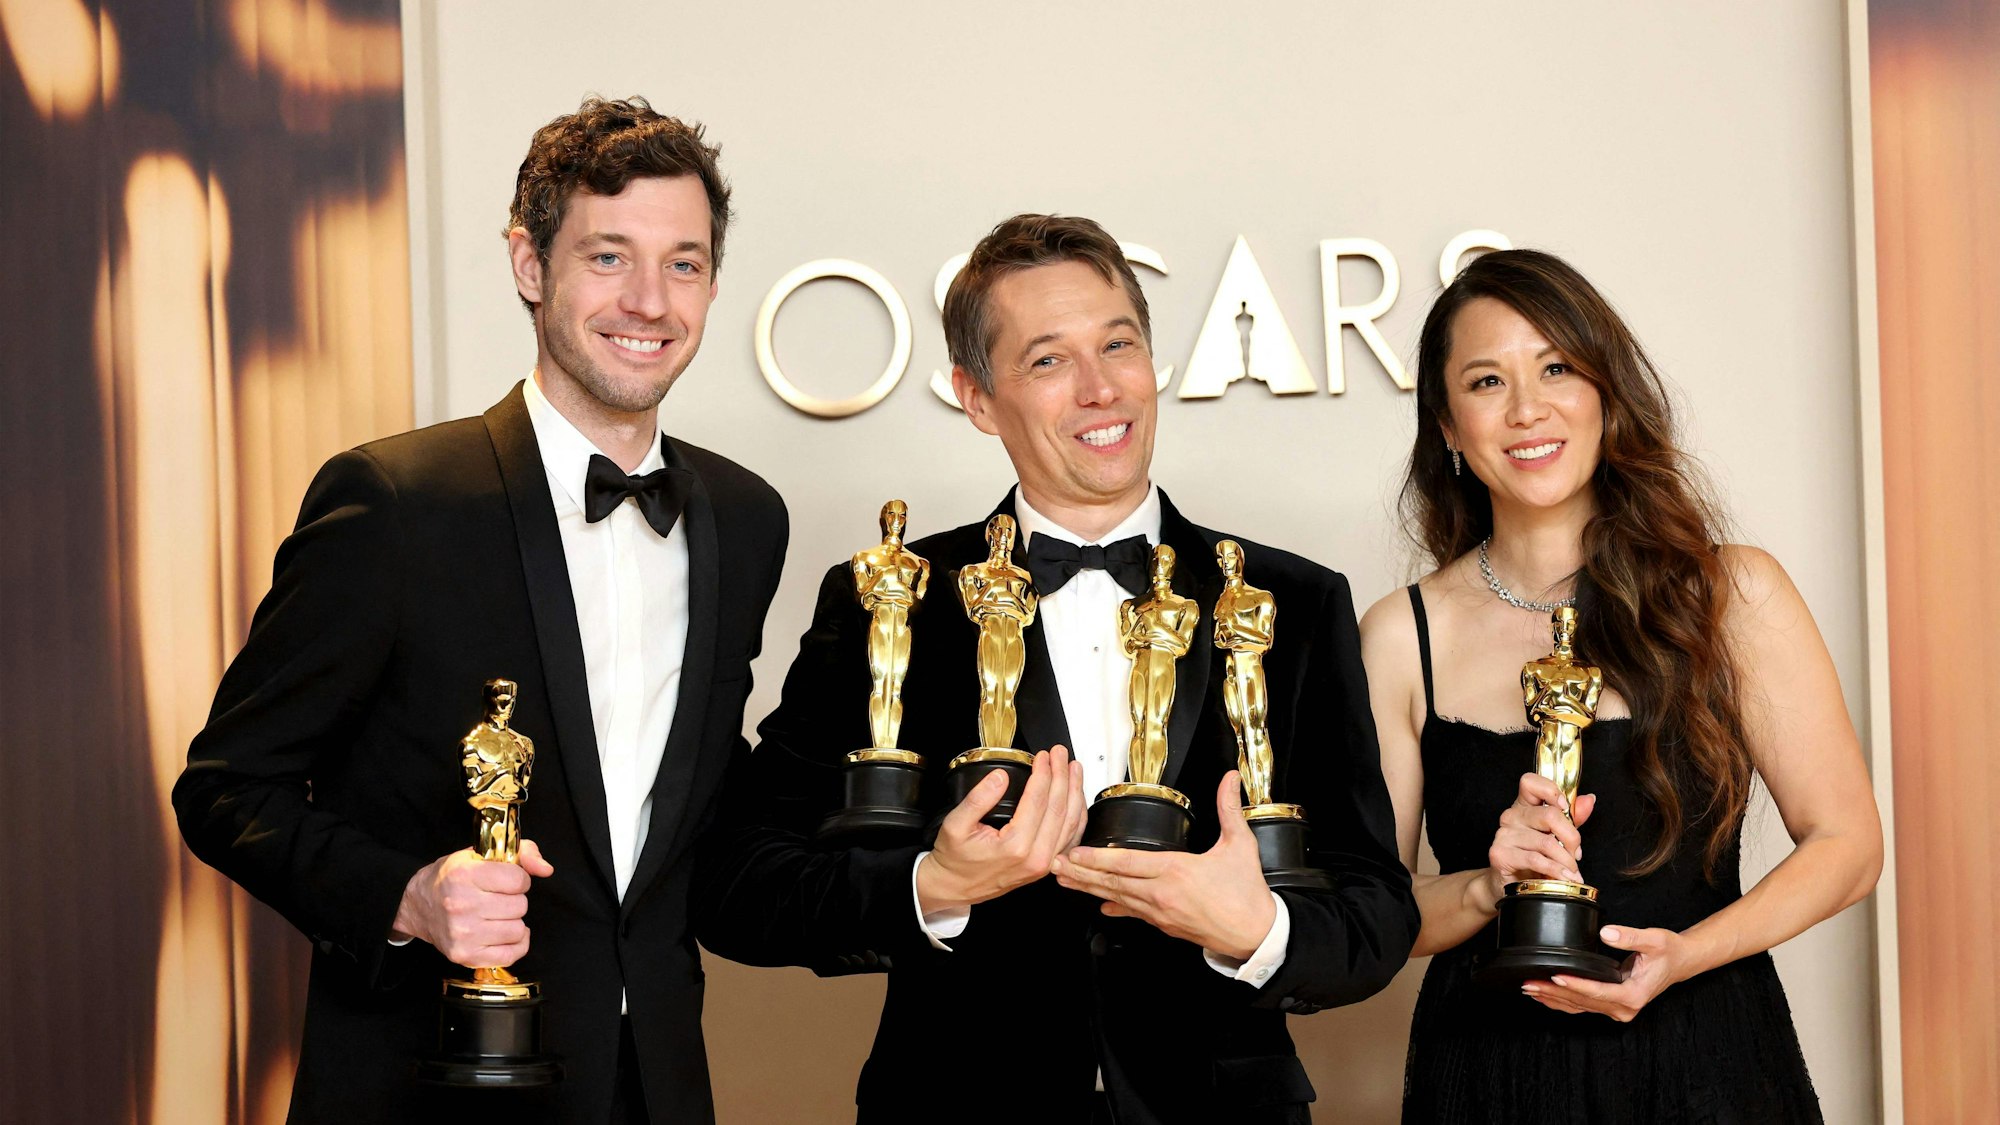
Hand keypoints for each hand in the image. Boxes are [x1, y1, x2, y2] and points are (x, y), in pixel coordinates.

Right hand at [390, 839, 554, 967]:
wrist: (420, 906)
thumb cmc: (452, 878)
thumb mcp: (481, 853)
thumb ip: (522, 852)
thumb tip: (546, 869)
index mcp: (464, 874)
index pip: (518, 880)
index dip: (518, 879)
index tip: (507, 880)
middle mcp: (461, 905)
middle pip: (520, 906)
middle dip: (515, 900)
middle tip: (497, 898)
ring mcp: (463, 934)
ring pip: (518, 930)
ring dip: (513, 922)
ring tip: (496, 915)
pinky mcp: (465, 956)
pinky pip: (511, 954)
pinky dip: (515, 944)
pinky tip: (504, 934)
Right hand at [916, 747, 1085, 913]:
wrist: (954, 887)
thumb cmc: (954, 859)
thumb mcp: (955, 824)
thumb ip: (978, 799)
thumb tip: (1000, 777)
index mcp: (1015, 847)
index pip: (1037, 800)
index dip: (1043, 773)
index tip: (1044, 756)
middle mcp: (1035, 858)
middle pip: (1059, 809)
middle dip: (1062, 776)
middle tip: (1061, 754)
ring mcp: (1043, 865)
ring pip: (1071, 823)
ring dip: (1074, 792)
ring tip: (1073, 769)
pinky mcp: (1045, 866)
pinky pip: (1070, 838)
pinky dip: (1076, 815)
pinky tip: (1076, 798)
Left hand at [1052, 772, 1275, 959]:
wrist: (1256, 935)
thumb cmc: (1248, 893)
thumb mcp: (1240, 845)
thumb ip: (1229, 808)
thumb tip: (1229, 778)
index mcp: (1176, 871)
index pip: (1127, 863)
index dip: (1097, 858)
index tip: (1074, 853)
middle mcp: (1162, 894)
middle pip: (1113, 882)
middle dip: (1081, 873)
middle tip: (1054, 865)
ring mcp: (1161, 913)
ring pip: (1118, 898)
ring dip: (1089, 889)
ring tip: (1065, 880)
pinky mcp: (1165, 926)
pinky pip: (1134, 914)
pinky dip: (1115, 908)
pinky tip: (1101, 906)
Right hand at [1480, 772, 1596, 904]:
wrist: (1511, 886)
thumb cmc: (1534, 859)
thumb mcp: (1556, 836)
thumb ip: (1572, 818)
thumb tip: (1588, 800)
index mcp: (1524, 806)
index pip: (1531, 783)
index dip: (1551, 791)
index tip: (1566, 808)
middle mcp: (1511, 816)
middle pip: (1549, 815)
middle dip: (1571, 838)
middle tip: (1576, 854)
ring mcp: (1504, 835)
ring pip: (1546, 842)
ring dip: (1566, 861)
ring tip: (1572, 872)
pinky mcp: (1500, 854)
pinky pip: (1535, 859)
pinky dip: (1555, 870)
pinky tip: (1563, 877)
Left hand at [1521, 925, 1686, 1019]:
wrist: (1680, 962)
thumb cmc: (1668, 950)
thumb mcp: (1654, 939)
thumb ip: (1629, 936)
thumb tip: (1605, 933)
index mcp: (1634, 995)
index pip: (1597, 991)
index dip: (1574, 984)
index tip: (1554, 975)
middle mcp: (1624, 1008)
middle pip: (1583, 1002)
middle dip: (1554, 992)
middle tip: (1528, 983)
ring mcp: (1617, 1010)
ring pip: (1579, 1007)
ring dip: (1553, 998)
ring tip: (1529, 989)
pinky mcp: (1611, 1006)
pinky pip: (1583, 1006)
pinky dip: (1563, 1000)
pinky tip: (1544, 994)